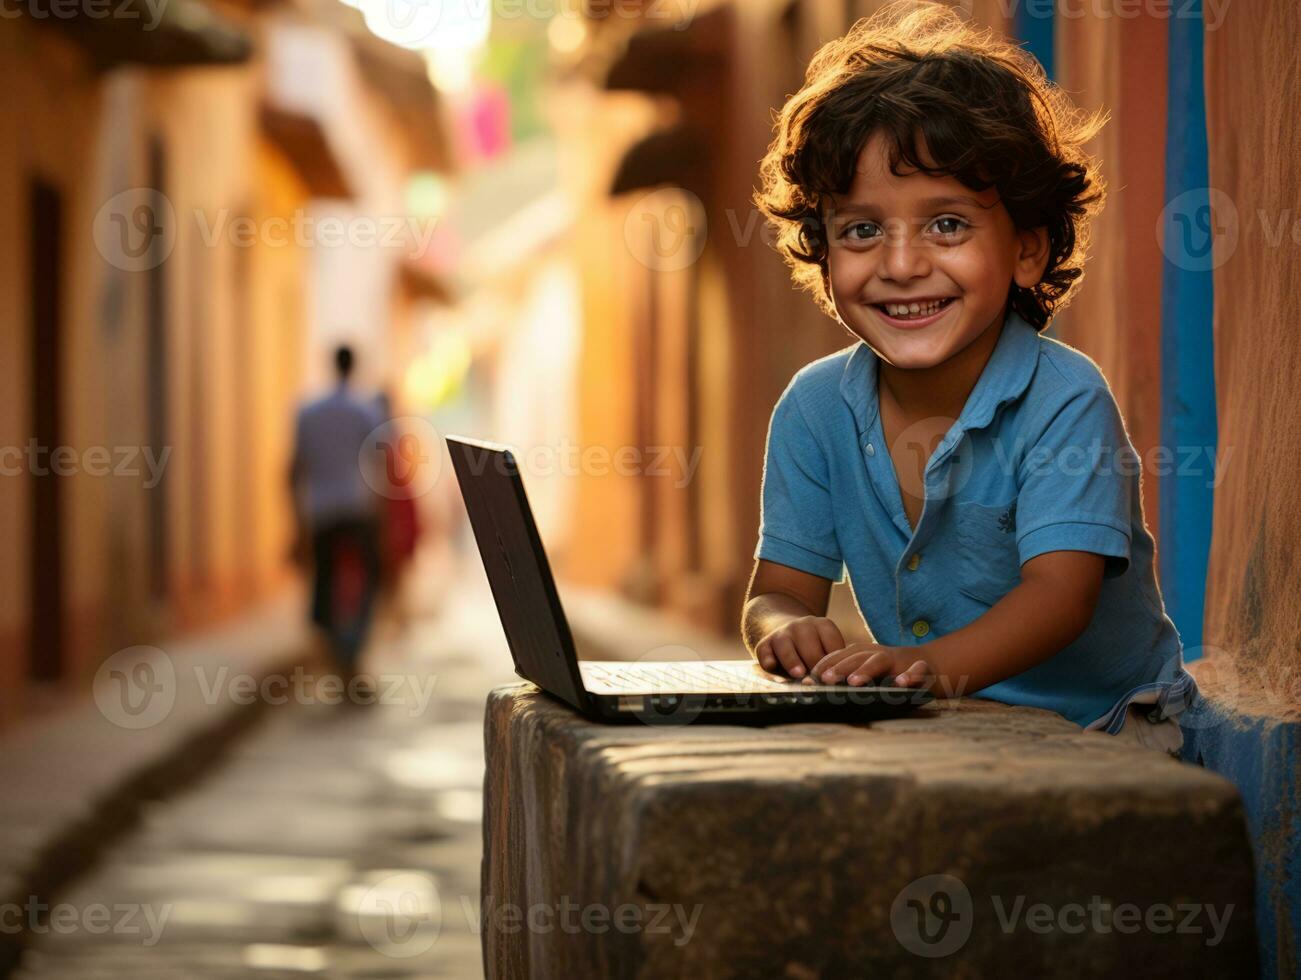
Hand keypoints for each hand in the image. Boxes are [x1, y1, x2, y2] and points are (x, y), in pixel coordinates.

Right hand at [754, 616, 845, 678]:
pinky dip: (767, 659)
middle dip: (815, 663)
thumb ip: (833, 661)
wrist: (784, 634)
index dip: (835, 661)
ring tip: (798, 674)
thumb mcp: (826, 647)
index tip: (838, 675)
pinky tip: (772, 666)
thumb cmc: (813, 649)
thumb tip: (839, 680)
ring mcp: (781, 634)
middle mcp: (801, 626)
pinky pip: (764, 652)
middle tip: (820, 680)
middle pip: (810, 646)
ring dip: (792, 660)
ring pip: (786, 647)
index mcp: (822, 625)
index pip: (832, 643)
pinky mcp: (764, 645)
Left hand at [804, 642, 934, 688]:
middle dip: (839, 667)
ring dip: (867, 669)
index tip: (808, 679)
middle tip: (825, 679)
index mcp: (865, 654)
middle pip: (856, 657)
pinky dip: (910, 675)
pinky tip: (902, 683)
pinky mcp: (922, 668)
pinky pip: (917, 669)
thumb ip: (848, 677)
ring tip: (854, 682)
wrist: (932, 663)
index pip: (840, 656)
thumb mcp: (870, 671)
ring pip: (881, 660)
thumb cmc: (892, 672)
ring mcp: (900, 660)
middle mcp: (879, 654)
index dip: (824, 666)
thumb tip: (818, 689)